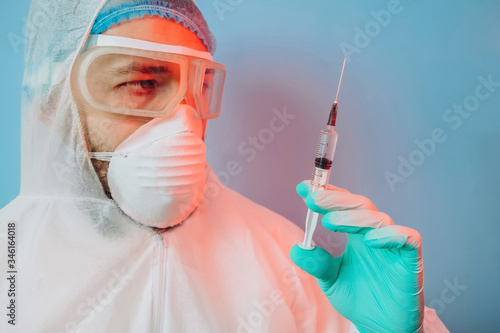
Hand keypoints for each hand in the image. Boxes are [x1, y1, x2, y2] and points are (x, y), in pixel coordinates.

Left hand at [289, 181, 423, 332]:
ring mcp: (394, 245)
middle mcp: (375, 234)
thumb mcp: (331, 281)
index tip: (302, 187)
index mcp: (356, 235)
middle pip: (359, 206)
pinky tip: (369, 240)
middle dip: (335, 200)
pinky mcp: (411, 259)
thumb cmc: (360, 299)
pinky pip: (408, 238)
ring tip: (330, 221)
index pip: (342, 206)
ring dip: (353, 217)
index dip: (326, 194)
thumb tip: (296, 248)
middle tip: (313, 198)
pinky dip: (390, 235)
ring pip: (378, 219)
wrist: (382, 327)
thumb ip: (316, 264)